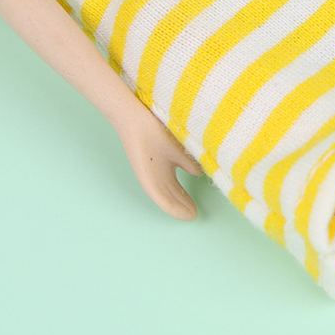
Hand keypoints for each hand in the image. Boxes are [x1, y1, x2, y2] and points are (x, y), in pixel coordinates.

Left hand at [114, 104, 203, 220]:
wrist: (136, 118)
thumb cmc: (156, 128)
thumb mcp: (179, 147)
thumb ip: (188, 161)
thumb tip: (199, 172)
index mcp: (164, 167)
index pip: (177, 188)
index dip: (187, 198)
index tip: (197, 208)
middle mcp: (157, 174)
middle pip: (172, 195)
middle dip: (184, 205)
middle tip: (196, 215)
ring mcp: (150, 175)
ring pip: (165, 198)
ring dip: (178, 208)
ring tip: (190, 216)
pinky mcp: (144, 175)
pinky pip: (158, 195)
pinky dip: (170, 205)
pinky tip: (180, 212)